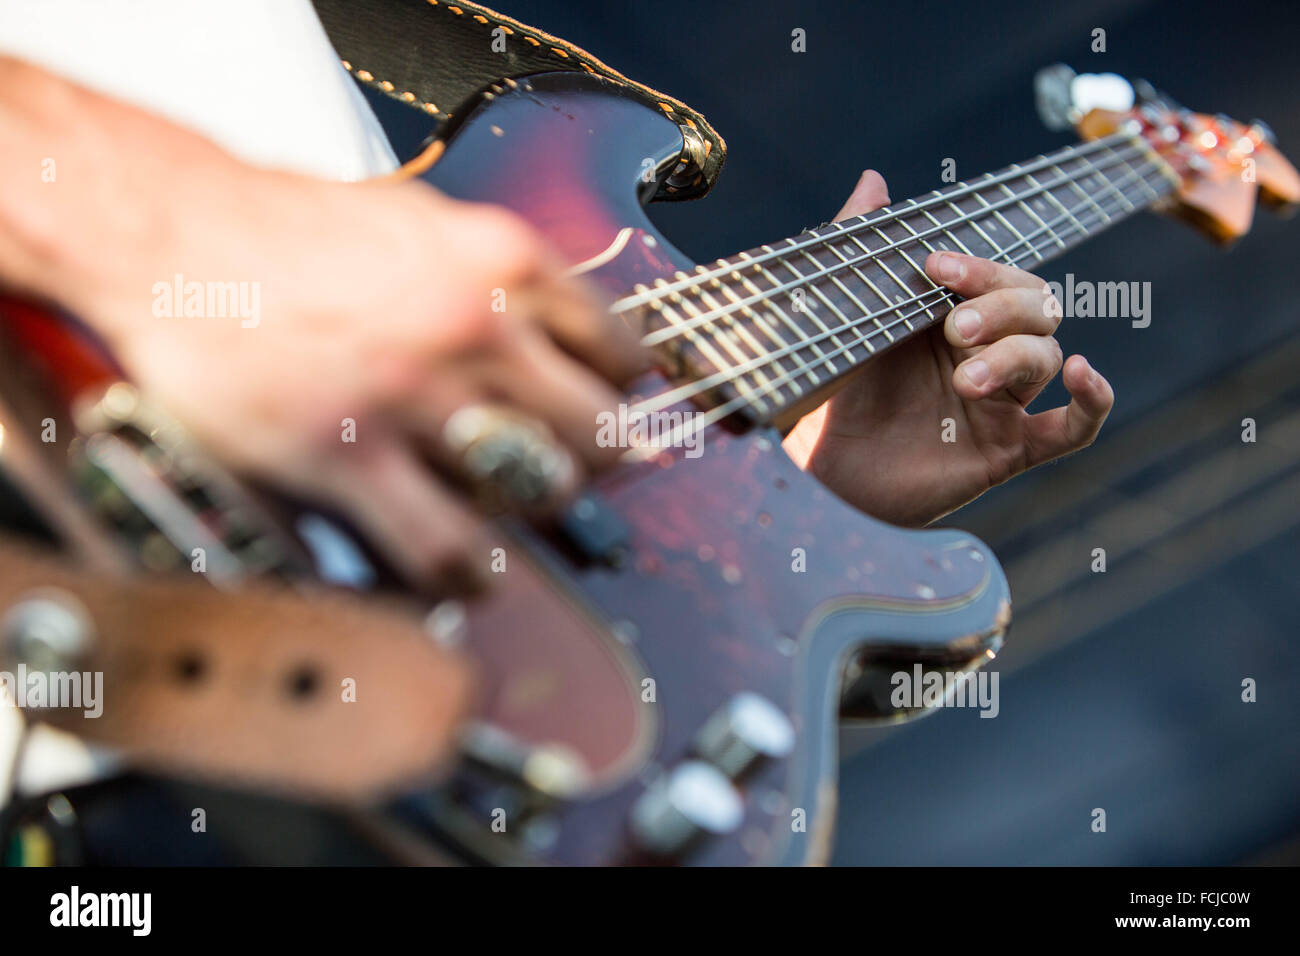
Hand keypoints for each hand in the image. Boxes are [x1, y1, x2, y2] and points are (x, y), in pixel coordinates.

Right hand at [0, 57, 642, 590]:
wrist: (169, 229)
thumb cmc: (289, 227)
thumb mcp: (421, 219)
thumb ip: (495, 276)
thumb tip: (556, 329)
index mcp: (501, 263)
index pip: (621, 350)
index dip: (628, 397)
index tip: (621, 420)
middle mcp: (474, 328)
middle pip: (598, 432)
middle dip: (594, 464)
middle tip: (570, 476)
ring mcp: (414, 396)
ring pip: (535, 489)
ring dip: (529, 515)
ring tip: (508, 517)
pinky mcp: (348, 455)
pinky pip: (446, 544)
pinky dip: (469, 572)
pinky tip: (466, 570)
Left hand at [783, 170, 1114, 525]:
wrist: (820, 476)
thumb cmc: (831, 398)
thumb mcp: (839, 319)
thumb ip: (858, 250)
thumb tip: (874, 180)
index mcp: (948, 318)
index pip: (993, 276)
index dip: (977, 267)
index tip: (934, 267)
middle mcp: (982, 353)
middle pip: (1034, 305)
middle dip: (1001, 308)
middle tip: (953, 330)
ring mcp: (1000, 402)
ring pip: (1046, 356)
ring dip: (1015, 356)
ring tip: (966, 382)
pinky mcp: (1007, 450)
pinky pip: (1073, 428)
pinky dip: (1094, 401)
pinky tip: (1087, 374)